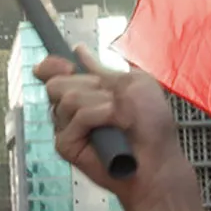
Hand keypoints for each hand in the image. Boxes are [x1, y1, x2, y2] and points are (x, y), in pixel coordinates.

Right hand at [34, 48, 199, 210]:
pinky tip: (112, 128)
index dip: (54, 65)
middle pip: (56, 83)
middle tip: (112, 101)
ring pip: (67, 98)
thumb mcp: (132, 84)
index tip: (68, 66)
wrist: (157, 160)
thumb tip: (77, 50)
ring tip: (118, 119)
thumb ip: (102, 69)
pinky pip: (77, 118)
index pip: (55, 71)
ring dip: (100, 103)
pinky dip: (98, 117)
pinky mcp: (66, 145)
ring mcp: (67, 127)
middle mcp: (72, 108)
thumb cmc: (151, 125)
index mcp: (86, 90)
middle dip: (88, 85)